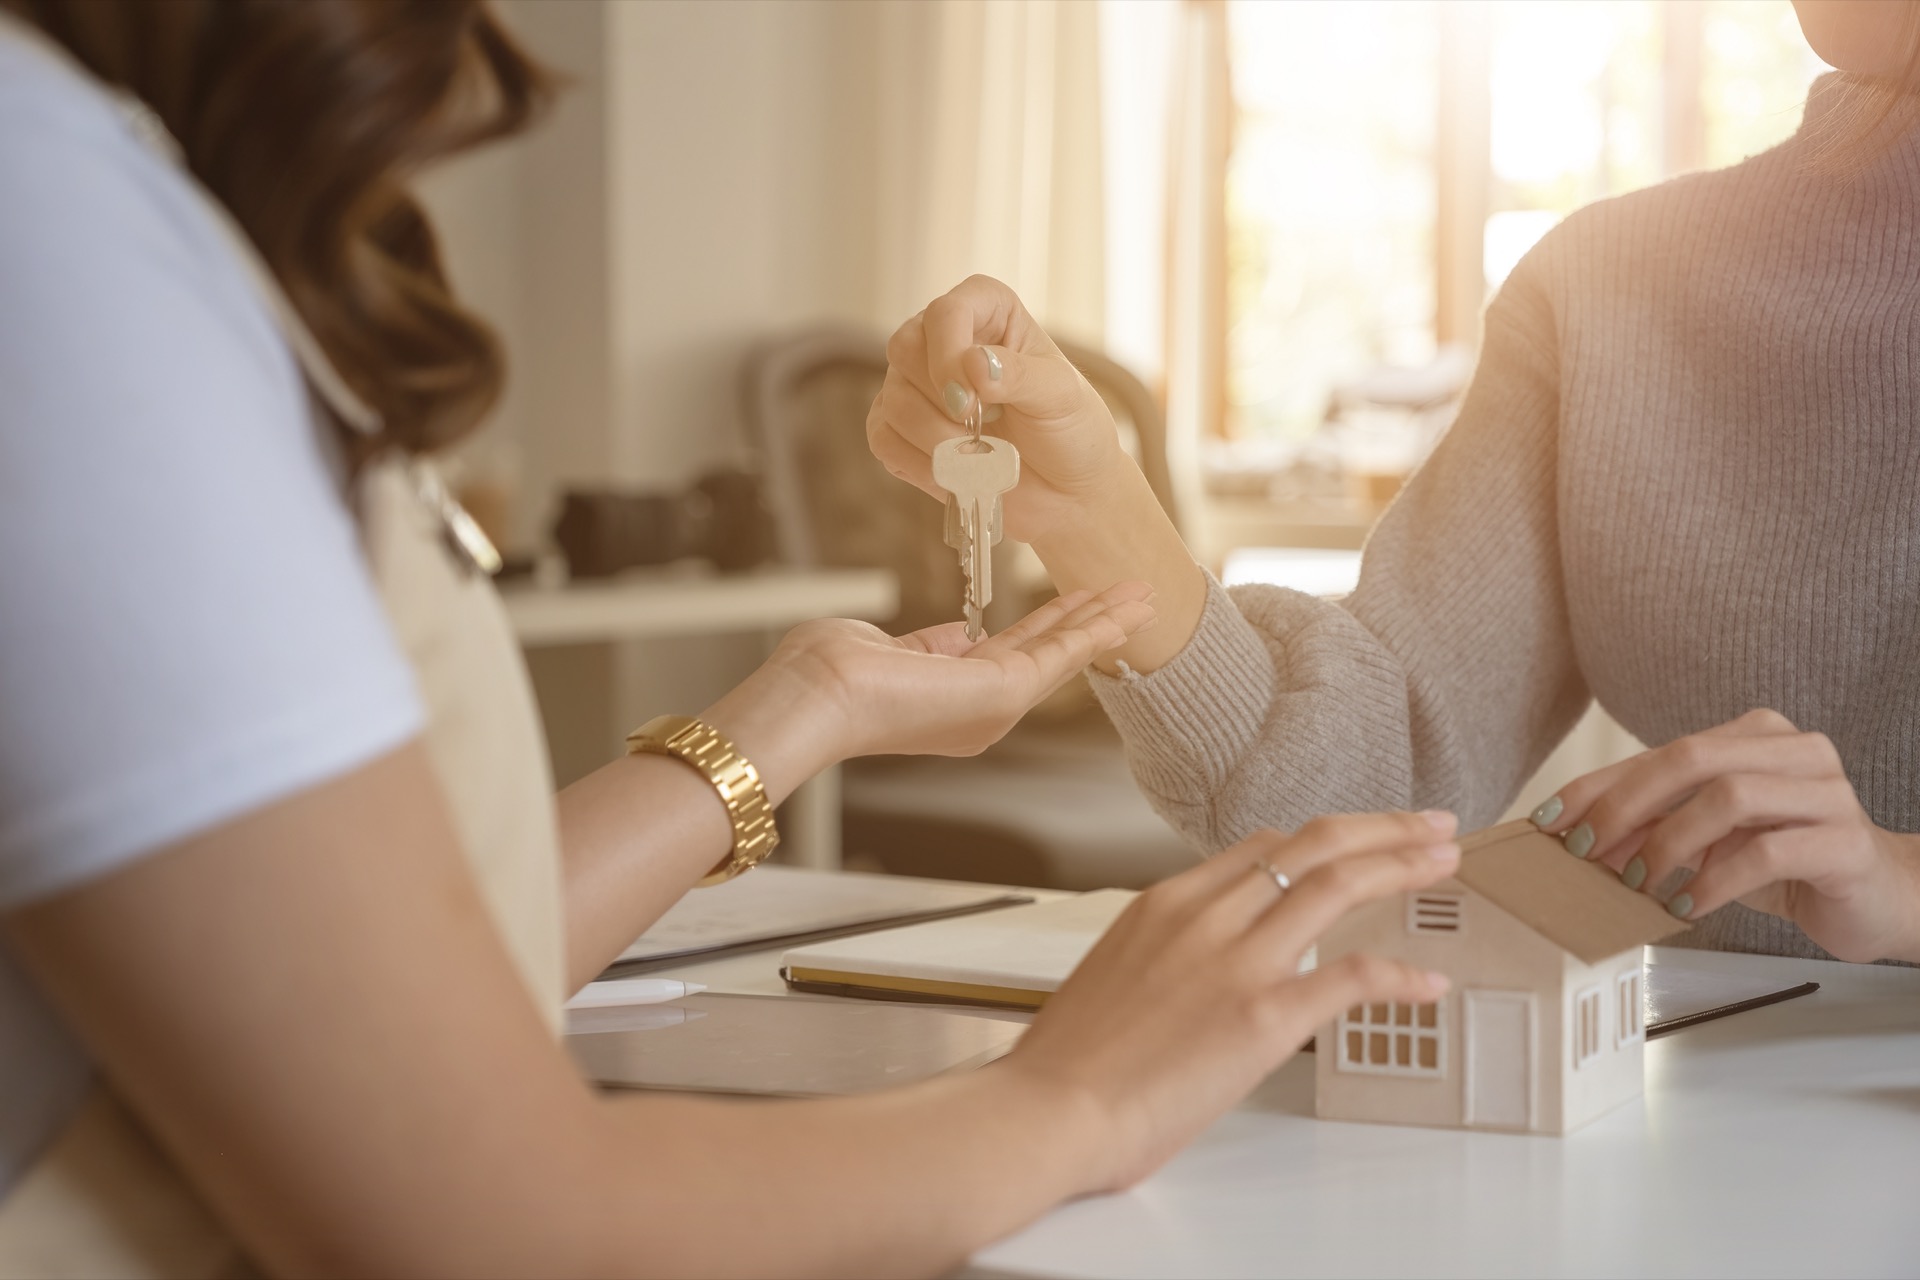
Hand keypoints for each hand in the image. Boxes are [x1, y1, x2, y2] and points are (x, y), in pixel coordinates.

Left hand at [707, 583, 1156, 781]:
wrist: (817, 696)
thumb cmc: (830, 675)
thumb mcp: (891, 649)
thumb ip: (932, 645)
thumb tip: (961, 634)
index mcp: (954, 698)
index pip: (1014, 653)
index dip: (1051, 623)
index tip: (1079, 601)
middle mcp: (982, 710)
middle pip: (1050, 655)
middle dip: (1093, 623)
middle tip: (1133, 599)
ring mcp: (996, 706)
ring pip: (1065, 653)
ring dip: (1107, 622)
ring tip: (1145, 597)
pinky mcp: (1006, 693)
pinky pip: (1063, 653)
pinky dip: (1098, 629)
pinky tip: (1125, 611)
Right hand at [866, 274, 1136, 544]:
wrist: (1064, 490)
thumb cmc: (1069, 430)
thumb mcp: (1060, 396)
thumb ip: (1021, 374)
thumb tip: (971, 364)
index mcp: (985, 309)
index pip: (945, 312)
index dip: (949, 354)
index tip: (973, 401)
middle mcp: (942, 338)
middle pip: (904, 348)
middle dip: (942, 400)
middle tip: (983, 429)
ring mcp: (914, 384)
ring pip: (895, 402)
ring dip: (939, 441)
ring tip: (984, 456)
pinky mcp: (899, 429)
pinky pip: (884, 439)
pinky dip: (922, 464)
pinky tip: (957, 471)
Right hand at [1003, 811, 1460, 1191]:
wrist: (1047, 1108)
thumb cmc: (1068, 1062)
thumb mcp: (1114, 974)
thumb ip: (1166, 955)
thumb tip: (1198, 969)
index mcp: (1165, 904)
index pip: (1259, 847)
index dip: (1322, 839)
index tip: (1355, 840)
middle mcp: (1206, 918)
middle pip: (1312, 846)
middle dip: (1381, 828)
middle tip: (1430, 826)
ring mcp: (1237, 963)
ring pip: (1337, 885)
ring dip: (1401, 866)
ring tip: (1442, 862)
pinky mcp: (1262, 1018)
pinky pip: (1352, 977)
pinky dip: (1400, 974)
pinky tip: (1429, 981)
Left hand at [1530, 708, 1919, 962]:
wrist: (1877, 897)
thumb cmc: (1787, 862)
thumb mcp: (1709, 841)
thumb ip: (1652, 828)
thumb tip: (1578, 839)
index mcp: (1754, 735)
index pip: (1659, 752)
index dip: (1597, 786)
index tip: (1549, 820)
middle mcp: (1793, 750)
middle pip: (1691, 759)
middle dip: (1625, 806)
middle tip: (1587, 852)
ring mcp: (1826, 792)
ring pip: (1729, 796)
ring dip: (1669, 844)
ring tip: (1640, 885)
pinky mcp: (1845, 841)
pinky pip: (1768, 851)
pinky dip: (1715, 879)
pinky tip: (1688, 905)